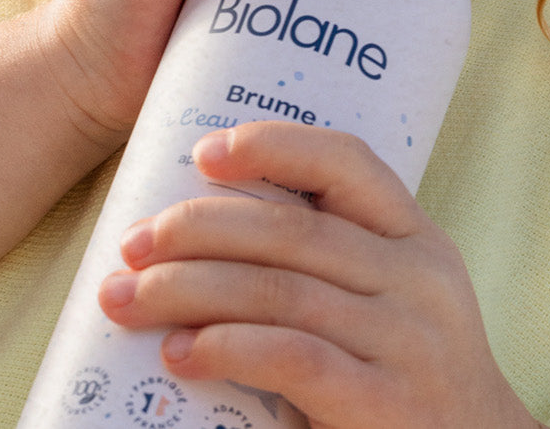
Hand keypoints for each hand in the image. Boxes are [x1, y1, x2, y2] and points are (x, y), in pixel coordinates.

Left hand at [98, 121, 543, 428]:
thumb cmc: (409, 381)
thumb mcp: (395, 303)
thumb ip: (334, 264)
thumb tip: (208, 231)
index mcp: (417, 239)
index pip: (348, 162)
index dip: (274, 146)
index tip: (202, 152)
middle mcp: (419, 280)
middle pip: (292, 229)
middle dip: (199, 227)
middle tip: (132, 242)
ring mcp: (409, 342)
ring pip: (280, 289)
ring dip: (189, 288)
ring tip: (129, 296)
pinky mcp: (388, 405)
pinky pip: (294, 356)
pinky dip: (228, 346)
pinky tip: (181, 352)